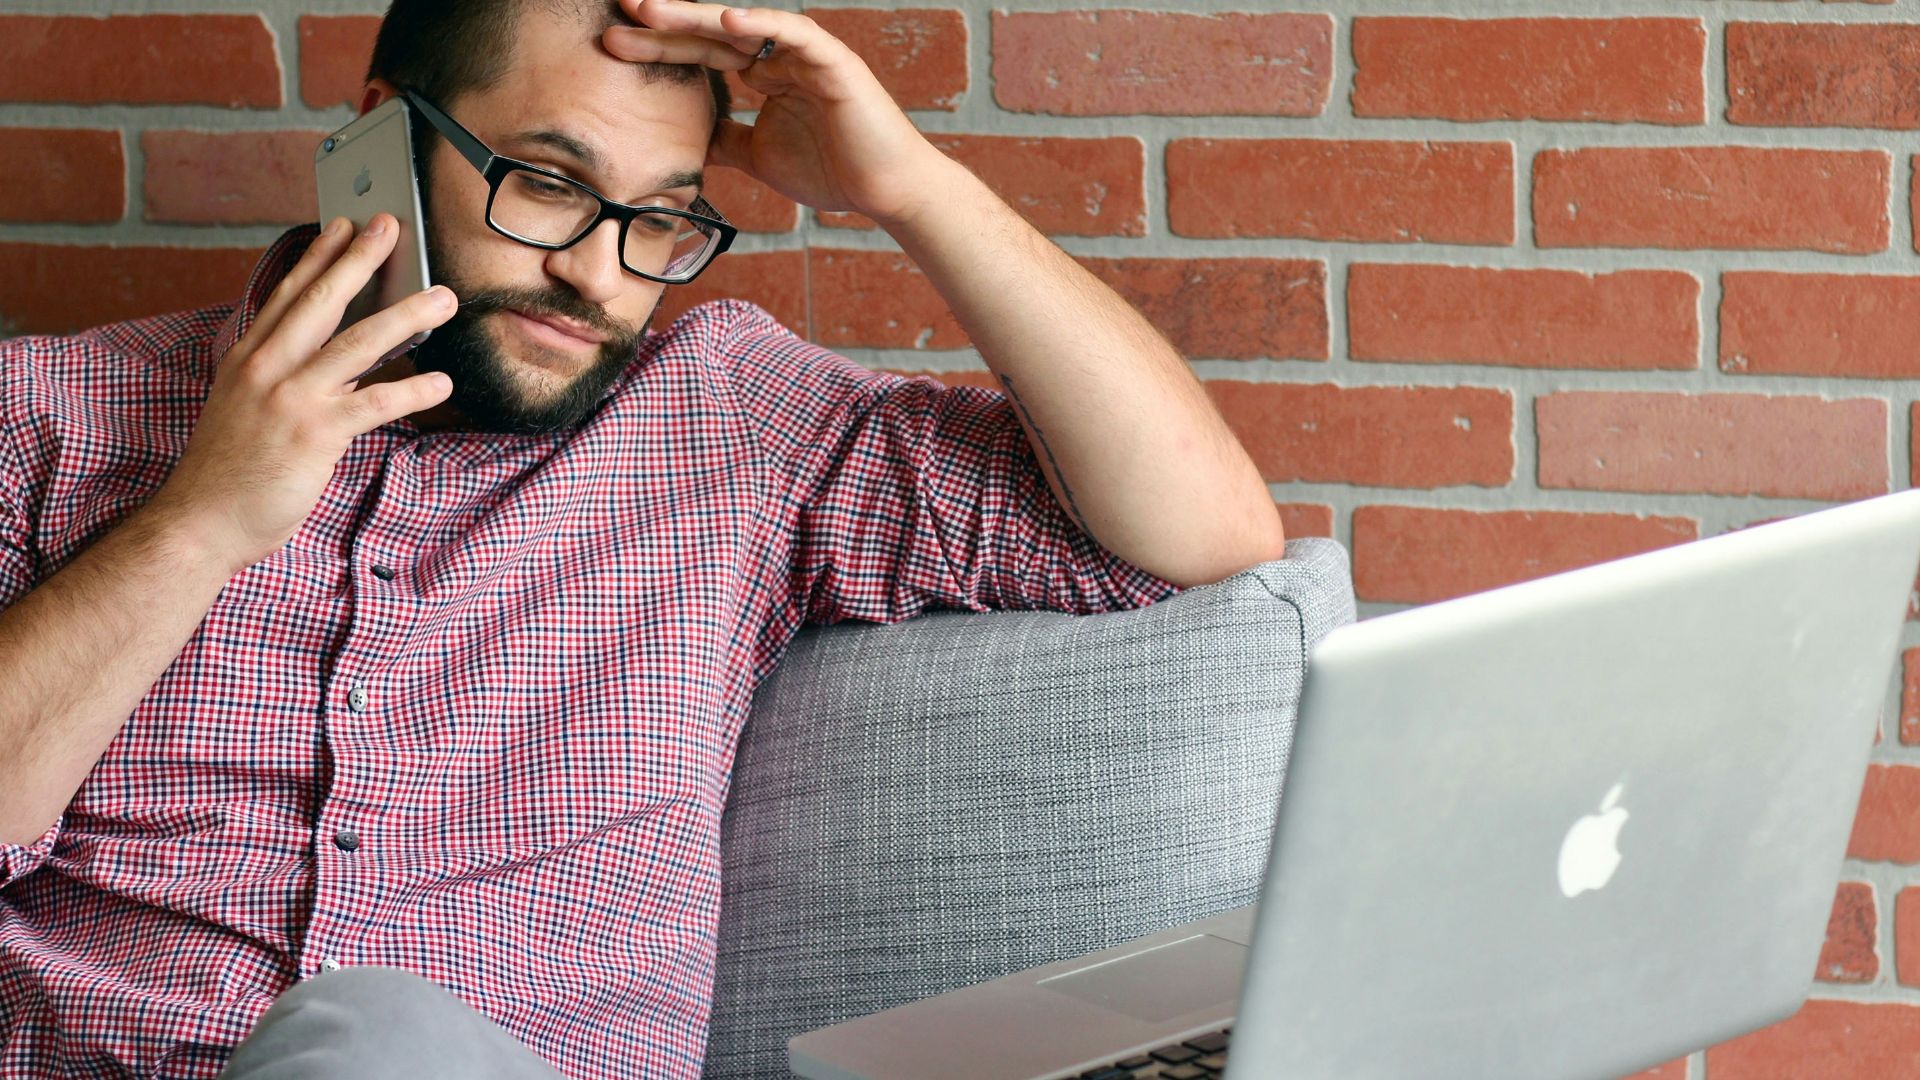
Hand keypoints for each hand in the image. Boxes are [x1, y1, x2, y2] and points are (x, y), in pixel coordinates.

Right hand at [146, 214, 457, 576]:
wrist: (202, 521)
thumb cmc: (230, 470)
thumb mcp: (249, 408)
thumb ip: (290, 380)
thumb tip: (344, 363)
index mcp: (249, 358)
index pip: (287, 295)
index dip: (318, 257)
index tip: (342, 224)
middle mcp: (267, 368)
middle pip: (321, 302)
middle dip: (360, 260)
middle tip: (391, 226)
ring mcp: (290, 399)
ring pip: (357, 344)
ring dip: (405, 316)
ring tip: (442, 298)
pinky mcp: (315, 434)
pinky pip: (375, 404)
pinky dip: (413, 390)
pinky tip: (442, 382)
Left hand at [602, 0, 958, 226]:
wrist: (886, 192)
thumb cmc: (833, 173)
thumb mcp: (759, 157)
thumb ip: (726, 141)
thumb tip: (690, 140)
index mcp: (764, 75)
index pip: (702, 54)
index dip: (659, 47)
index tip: (612, 45)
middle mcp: (782, 57)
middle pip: (712, 33)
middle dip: (665, 21)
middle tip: (619, 7)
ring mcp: (807, 56)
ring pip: (746, 26)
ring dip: (698, 15)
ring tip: (652, 8)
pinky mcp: (835, 62)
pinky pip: (795, 34)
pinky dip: (762, 25)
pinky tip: (726, 21)